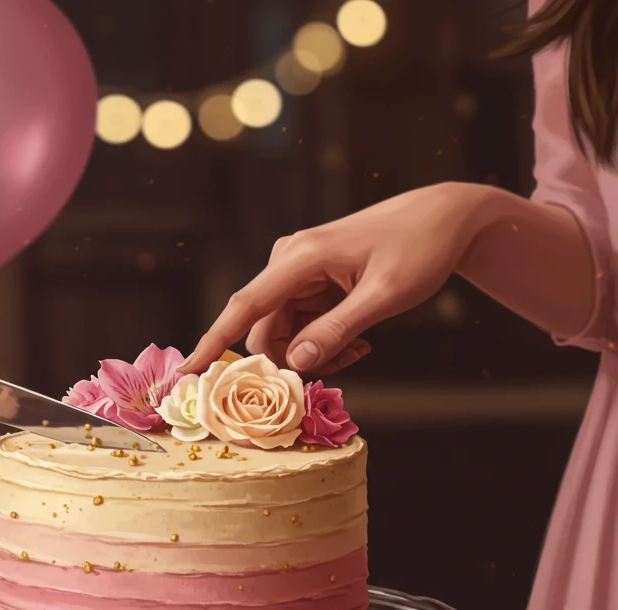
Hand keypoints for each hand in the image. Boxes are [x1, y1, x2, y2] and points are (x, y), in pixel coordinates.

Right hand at [180, 183, 489, 374]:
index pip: (245, 306)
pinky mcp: (310, 284)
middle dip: (292, 360)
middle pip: (265, 331)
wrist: (444, 216)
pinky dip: (322, 343)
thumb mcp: (385, 295)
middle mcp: (288, 263)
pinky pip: (300, 327)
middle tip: (346, 365)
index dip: (213, 342)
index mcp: (301, 257)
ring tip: (360, 350)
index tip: (186, 372)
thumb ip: (338, 330)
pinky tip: (357, 340)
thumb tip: (294, 364)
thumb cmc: (420, 247)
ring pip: (283, 334)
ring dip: (313, 353)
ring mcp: (298, 274)